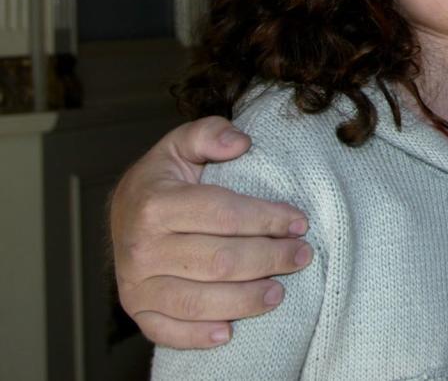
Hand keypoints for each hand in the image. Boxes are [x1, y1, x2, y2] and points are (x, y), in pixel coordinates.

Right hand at [110, 116, 311, 348]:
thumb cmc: (163, 179)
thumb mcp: (181, 144)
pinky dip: (199, 335)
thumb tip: (240, 142)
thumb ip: (209, 133)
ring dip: (246, 300)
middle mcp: (141, 247)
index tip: (299, 221)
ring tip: (280, 291)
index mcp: (154, 203)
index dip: (267, 218)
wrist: (124, 212)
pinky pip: (167, 331)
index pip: (224, 214)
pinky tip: (230, 331)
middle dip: (269, 258)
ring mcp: (136, 284)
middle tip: (301, 255)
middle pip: (219, 261)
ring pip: (199, 300)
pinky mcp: (136, 310)